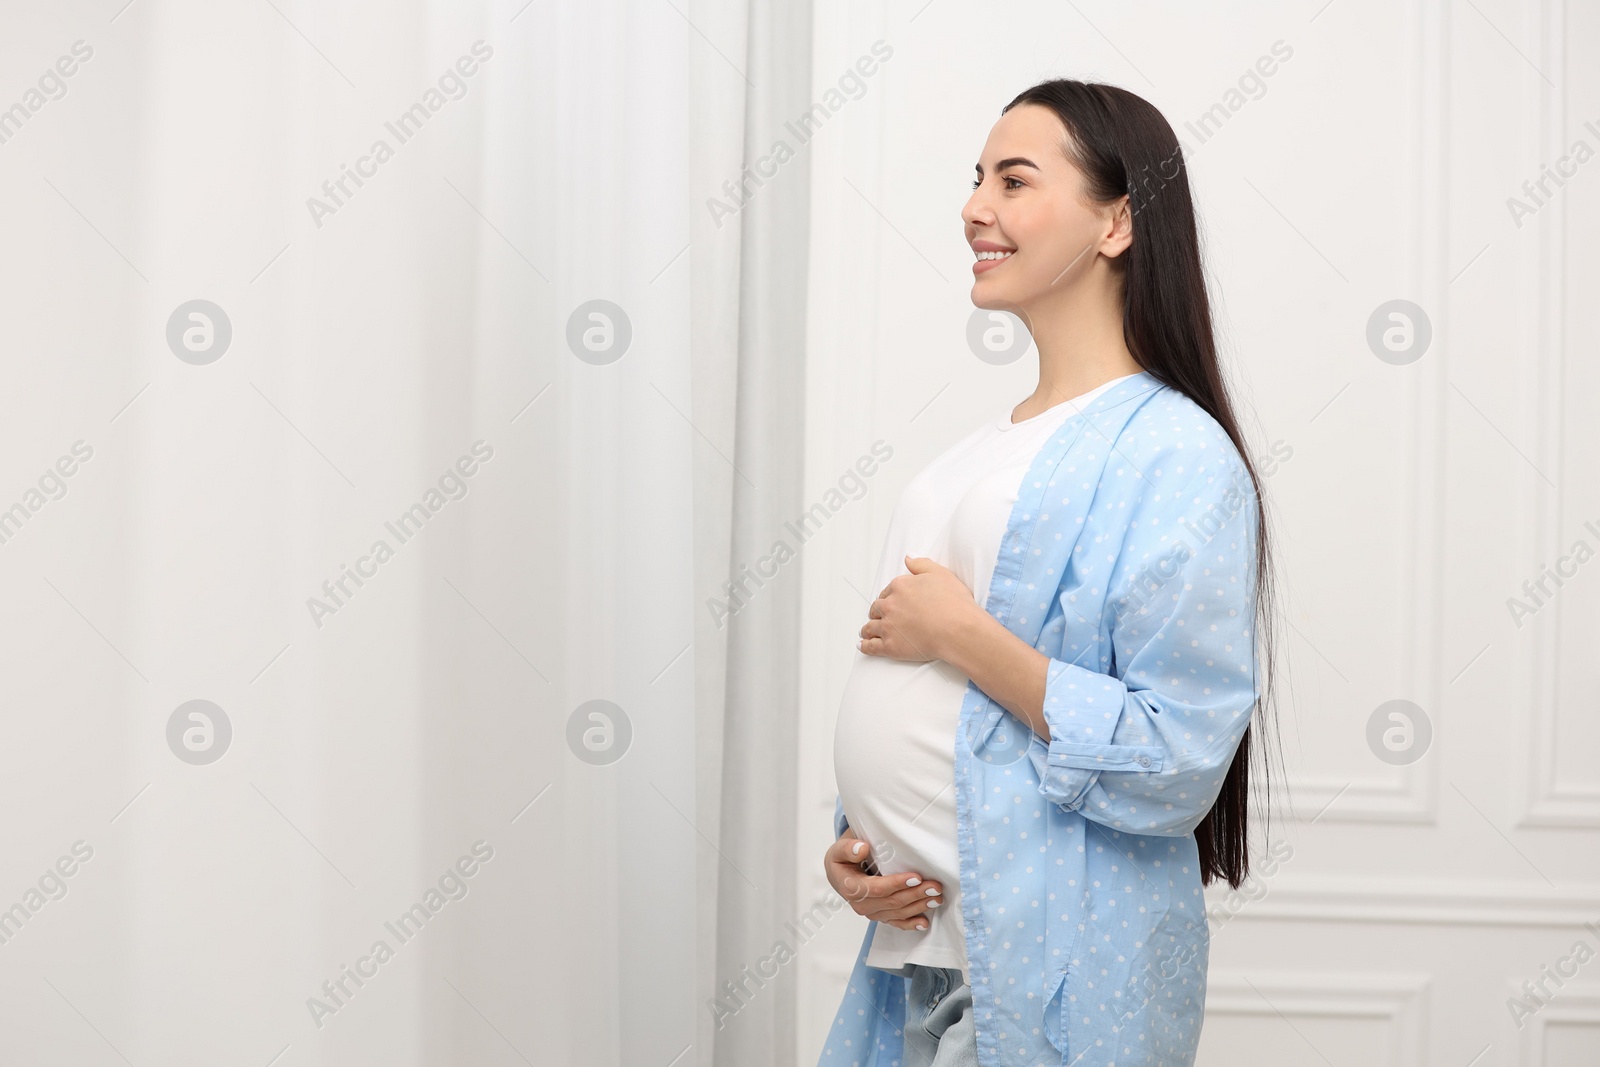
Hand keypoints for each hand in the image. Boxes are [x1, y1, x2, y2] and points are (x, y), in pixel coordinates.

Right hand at [824, 829, 943, 930]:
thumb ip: (848, 848)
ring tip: (936, 898)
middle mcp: (861, 905)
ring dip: (919, 906)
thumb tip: (863, 849)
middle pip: (892, 902)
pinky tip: (925, 922)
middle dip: (916, 894)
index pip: (878, 888)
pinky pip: (896, 922)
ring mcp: (872, 913)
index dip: (898, 884)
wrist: (840, 873)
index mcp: (851, 888)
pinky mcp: (880, 916)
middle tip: (935, 887)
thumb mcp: (839, 849)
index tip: (917, 877)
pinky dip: (911, 923)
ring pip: (898, 912)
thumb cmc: (842, 859)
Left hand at [858, 555, 976, 662]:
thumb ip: (921, 564)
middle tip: (877, 616)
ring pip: (870, 627)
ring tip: (865, 632)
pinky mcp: (890, 646)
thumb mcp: (940, 574)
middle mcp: (890, 605)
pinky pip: (871, 646)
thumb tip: (908, 558)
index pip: (887, 591)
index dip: (888, 597)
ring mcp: (888, 626)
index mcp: (900, 586)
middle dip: (877, 612)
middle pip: (877, 608)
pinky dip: (866, 646)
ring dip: (867, 629)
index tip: (889, 601)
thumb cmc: (953, 604)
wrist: (958, 629)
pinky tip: (863, 645)